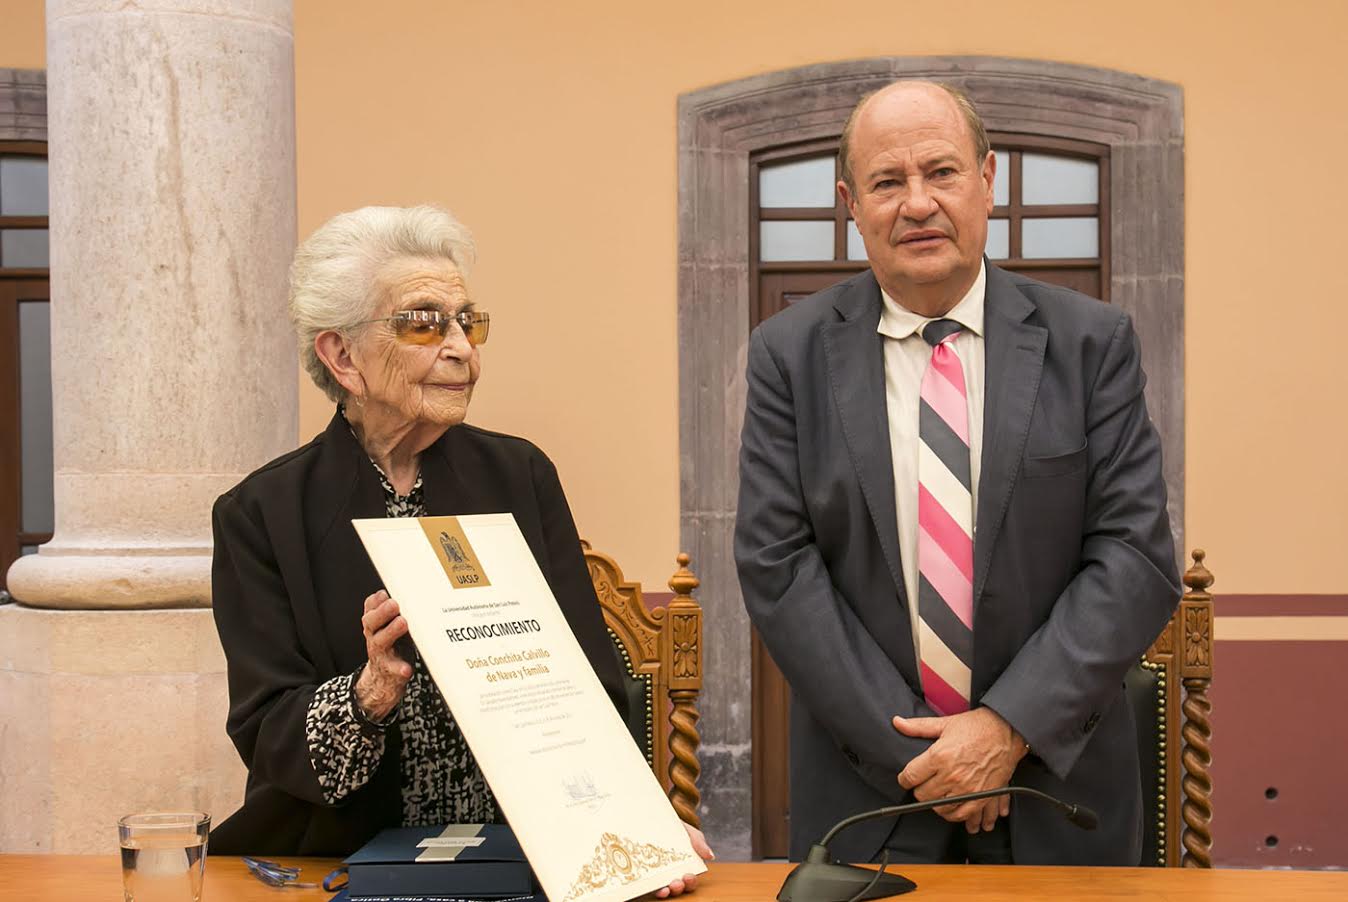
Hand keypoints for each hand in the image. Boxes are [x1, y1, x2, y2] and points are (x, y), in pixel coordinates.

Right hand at [353, 590, 413, 721]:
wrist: (383, 678)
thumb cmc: (392, 645)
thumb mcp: (387, 626)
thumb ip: (387, 611)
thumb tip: (388, 592)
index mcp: (374, 625)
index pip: (370, 610)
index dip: (375, 602)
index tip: (385, 594)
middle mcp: (374, 637)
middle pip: (371, 623)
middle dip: (382, 612)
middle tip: (394, 604)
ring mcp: (381, 653)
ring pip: (381, 642)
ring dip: (391, 631)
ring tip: (402, 622)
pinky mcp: (391, 669)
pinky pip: (394, 669)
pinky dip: (400, 668)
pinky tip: (406, 668)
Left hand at [652, 823, 713, 897]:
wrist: (654, 821)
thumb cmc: (675, 829)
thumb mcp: (689, 832)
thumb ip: (699, 842)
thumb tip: (710, 856)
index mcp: (686, 868)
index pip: (690, 880)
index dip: (690, 881)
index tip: (688, 876)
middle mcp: (673, 875)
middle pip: (678, 887)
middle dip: (679, 888)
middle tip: (677, 883)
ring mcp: (659, 876)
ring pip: (665, 890)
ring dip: (667, 892)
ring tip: (666, 889)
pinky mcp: (646, 876)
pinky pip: (650, 886)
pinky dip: (653, 889)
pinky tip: (654, 887)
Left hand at [894, 708, 1026, 832]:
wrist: (1007, 732)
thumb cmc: (977, 727)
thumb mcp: (945, 723)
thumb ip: (918, 727)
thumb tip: (897, 723)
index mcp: (939, 756)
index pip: (910, 776)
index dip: (904, 779)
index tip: (906, 779)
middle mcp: (951, 775)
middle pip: (922, 794)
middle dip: (919, 790)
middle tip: (922, 784)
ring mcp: (966, 789)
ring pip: (938, 807)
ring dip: (933, 802)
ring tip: (935, 794)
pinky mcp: (980, 797)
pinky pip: (959, 815)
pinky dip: (951, 814)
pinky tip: (948, 807)